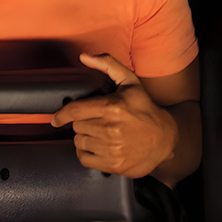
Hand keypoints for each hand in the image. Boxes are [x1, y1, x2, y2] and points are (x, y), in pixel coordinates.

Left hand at [51, 53, 176, 176]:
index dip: (61, 115)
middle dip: (84, 123)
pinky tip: (100, 147)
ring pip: (79, 142)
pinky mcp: (113, 165)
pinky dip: (88, 153)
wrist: (165, 138)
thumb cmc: (145, 109)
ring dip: (86, 138)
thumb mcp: (130, 81)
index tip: (56, 119)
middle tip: (98, 121)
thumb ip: (107, 64)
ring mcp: (112, 149)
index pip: (75, 111)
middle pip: (77, 127)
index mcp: (112, 107)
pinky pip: (84, 159)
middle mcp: (110, 129)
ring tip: (101, 134)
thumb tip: (83, 56)